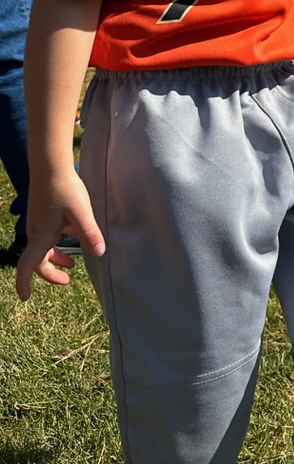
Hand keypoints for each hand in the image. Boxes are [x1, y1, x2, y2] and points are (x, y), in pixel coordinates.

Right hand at [16, 167, 104, 300]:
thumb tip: (99, 254)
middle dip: (50, 273)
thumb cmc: (64, 188)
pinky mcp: (42, 213)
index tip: (25, 298)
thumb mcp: (81, 212)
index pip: (27, 266)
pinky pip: (46, 235)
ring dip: (54, 257)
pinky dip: (56, 242)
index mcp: (42, 236)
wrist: (50, 165)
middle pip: (37, 260)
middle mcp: (36, 231)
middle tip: (67, 280)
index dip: (24, 283)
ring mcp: (38, 222)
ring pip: (42, 247)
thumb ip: (89, 233)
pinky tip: (72, 233)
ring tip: (72, 261)